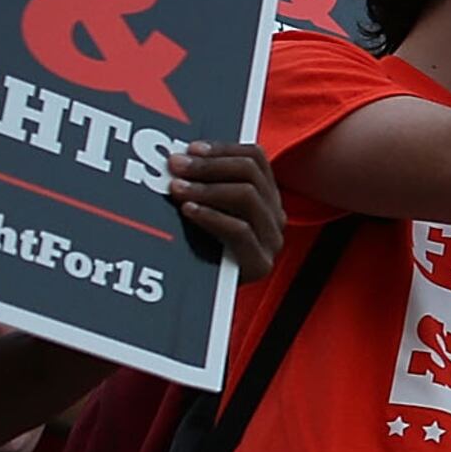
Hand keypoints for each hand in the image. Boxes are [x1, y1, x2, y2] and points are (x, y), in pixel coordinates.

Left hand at [164, 141, 285, 276]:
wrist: (210, 303)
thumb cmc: (204, 252)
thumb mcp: (210, 212)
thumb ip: (205, 185)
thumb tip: (177, 156)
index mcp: (267, 196)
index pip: (255, 157)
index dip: (221, 148)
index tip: (189, 149)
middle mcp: (275, 214)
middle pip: (250, 173)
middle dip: (208, 166)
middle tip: (175, 166)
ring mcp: (272, 240)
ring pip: (247, 196)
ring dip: (206, 188)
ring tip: (176, 189)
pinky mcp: (260, 264)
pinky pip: (240, 230)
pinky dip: (212, 216)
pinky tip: (188, 210)